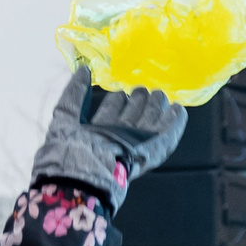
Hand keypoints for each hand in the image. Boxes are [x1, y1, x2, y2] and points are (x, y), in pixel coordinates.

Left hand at [31, 66, 186, 207]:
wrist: (80, 177)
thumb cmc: (68, 150)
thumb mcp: (65, 116)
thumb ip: (74, 93)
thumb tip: (84, 69)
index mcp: (98, 133)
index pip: (112, 112)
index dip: (117, 100)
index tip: (122, 91)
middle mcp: (118, 139)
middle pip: (133, 117)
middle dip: (140, 102)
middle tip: (145, 90)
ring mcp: (136, 146)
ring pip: (151, 124)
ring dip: (157, 109)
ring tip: (161, 95)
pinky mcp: (152, 153)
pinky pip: (167, 137)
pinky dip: (175, 124)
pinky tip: (179, 110)